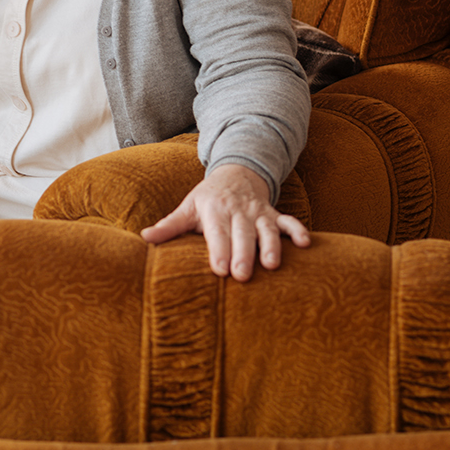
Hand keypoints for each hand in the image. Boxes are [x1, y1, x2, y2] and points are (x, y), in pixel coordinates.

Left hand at [141, 164, 309, 280]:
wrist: (236, 173)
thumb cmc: (208, 199)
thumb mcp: (188, 208)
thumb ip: (169, 226)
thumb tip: (144, 238)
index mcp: (215, 211)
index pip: (217, 233)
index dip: (218, 250)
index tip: (219, 270)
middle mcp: (238, 212)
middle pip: (242, 234)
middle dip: (243, 254)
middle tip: (242, 276)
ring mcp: (258, 213)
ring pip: (266, 229)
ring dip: (271, 245)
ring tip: (273, 265)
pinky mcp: (274, 214)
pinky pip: (288, 221)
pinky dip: (297, 231)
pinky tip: (305, 244)